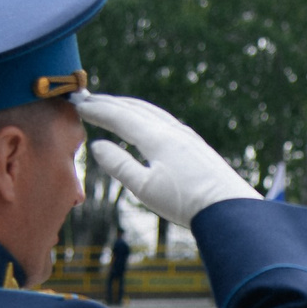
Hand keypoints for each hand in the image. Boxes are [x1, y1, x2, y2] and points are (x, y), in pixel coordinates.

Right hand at [78, 93, 259, 226]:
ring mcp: (186, 135)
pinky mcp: (195, 144)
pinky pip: (163, 119)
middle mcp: (171, 130)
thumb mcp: (145, 188)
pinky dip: (145, 114)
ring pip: (151, 111)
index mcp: (156, 138)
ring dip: (128, 105)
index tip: (77, 104)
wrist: (229, 208)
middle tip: (87, 99)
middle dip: (109, 102)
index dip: (96, 110)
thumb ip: (119, 165)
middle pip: (134, 108)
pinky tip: (146, 122)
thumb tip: (98, 145)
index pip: (120, 116)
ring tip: (111, 105)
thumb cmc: (186, 202)